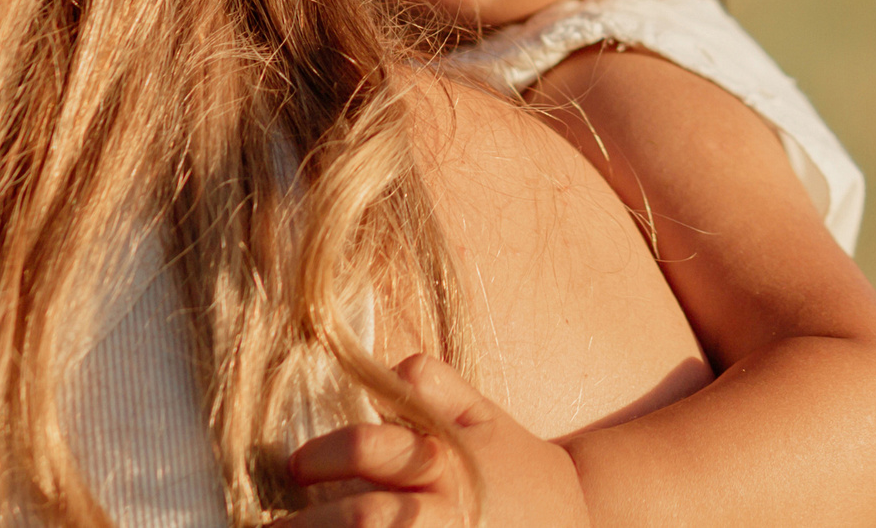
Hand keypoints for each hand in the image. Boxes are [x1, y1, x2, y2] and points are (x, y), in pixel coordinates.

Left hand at [272, 353, 590, 527]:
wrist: (583, 523)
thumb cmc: (518, 466)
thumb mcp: (483, 415)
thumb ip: (432, 384)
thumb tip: (382, 364)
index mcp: (444, 460)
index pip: (369, 450)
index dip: (322, 455)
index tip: (293, 465)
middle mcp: (444, 511)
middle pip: (364, 519)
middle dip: (308, 526)